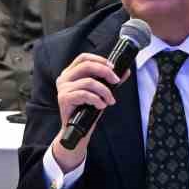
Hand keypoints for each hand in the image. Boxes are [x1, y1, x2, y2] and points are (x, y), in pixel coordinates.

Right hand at [50, 53, 127, 171]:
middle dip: (105, 72)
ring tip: (109, 100)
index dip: (99, 59)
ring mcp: (62, 88)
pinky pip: (84, 94)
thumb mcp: (99, 92)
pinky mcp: (64, 98)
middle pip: (86, 66)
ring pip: (88, 82)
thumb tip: (125, 71)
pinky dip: (97, 100)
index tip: (113, 67)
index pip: (83, 58)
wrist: (77, 130)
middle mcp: (64, 78)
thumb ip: (109, 81)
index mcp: (70, 73)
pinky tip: (101, 106)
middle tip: (116, 81)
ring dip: (104, 91)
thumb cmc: (86, 110)